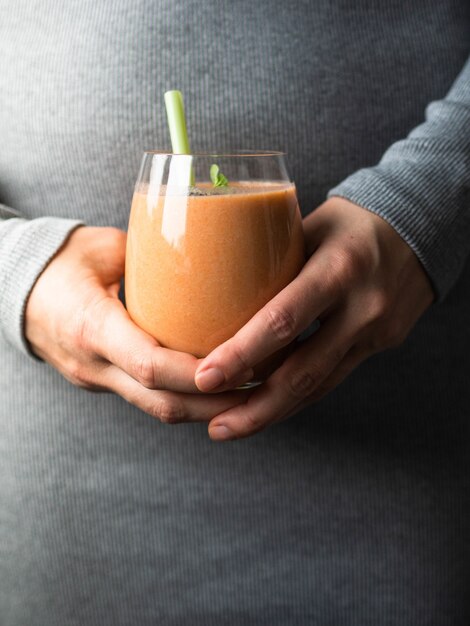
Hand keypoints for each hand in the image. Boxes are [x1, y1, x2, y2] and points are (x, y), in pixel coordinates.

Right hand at [25, 226, 247, 421]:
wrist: (15, 288)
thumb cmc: (63, 260)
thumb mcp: (106, 248)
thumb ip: (153, 260)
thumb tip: (208, 262)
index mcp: (91, 326)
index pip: (149, 364)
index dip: (198, 373)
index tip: (242, 366)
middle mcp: (93, 364)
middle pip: (161, 402)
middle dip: (216, 404)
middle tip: (263, 391)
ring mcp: (97, 380)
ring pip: (158, 411)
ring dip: (207, 411)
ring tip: (252, 398)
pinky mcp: (104, 384)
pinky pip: (149, 400)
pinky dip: (186, 401)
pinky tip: (218, 390)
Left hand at [195, 197, 434, 440]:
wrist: (421, 228)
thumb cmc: (351, 222)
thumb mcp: (310, 224)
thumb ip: (270, 259)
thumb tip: (212, 290)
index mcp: (339, 268)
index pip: (283, 320)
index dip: (242, 354)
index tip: (205, 378)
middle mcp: (362, 306)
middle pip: (303, 371)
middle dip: (255, 406)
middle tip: (213, 427)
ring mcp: (376, 332)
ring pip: (319, 386)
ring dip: (272, 413)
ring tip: (228, 428)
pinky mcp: (380, 346)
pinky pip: (333, 378)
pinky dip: (297, 398)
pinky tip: (267, 410)